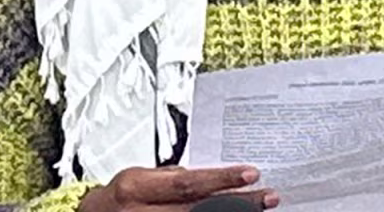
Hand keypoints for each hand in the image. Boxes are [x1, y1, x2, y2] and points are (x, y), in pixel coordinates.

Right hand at [79, 165, 278, 211]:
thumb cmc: (116, 200)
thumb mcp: (138, 180)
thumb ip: (170, 179)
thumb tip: (211, 177)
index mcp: (135, 187)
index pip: (187, 182)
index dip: (220, 180)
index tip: (250, 174)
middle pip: (196, 210)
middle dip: (236, 204)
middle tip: (267, 198)